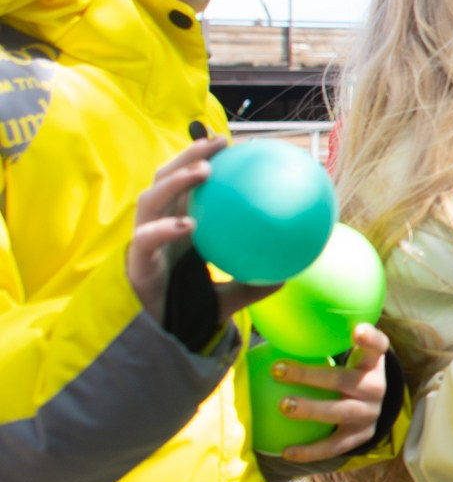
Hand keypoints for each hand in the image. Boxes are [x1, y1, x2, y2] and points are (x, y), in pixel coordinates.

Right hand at [128, 137, 279, 323]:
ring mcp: (143, 241)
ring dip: (176, 180)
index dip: (204, 160)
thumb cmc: (187, 310)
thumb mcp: (229, 295)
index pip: (189, 185)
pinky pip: (145, 239)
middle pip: (167, 178)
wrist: (158, 338)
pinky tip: (188, 225)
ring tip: (204, 171)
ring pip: (150, 198)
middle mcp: (157, 226)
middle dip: (189, 154)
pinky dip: (163, 228)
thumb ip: (253, 284)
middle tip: (218, 143)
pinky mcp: (134, 262)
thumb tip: (290, 277)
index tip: (232, 144)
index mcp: (177, 226)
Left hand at [266, 324, 393, 460]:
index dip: (369, 338)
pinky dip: (310, 450)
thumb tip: (277, 327)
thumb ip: (325, 343)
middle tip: (278, 370)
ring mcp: (369, 414)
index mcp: (373, 364)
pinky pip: (333, 446)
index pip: (377, 345)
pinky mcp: (360, 437)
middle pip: (345, 380)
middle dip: (311, 376)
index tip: (356, 330)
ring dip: (310, 409)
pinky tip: (285, 451)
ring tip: (283, 406)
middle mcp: (376, 388)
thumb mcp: (349, 357)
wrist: (373, 408)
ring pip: (340, 412)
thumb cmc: (348, 374)